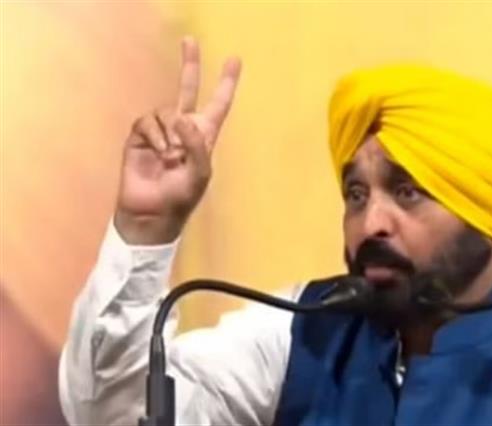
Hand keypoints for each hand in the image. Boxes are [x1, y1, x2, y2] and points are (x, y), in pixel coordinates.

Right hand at [115, 37, 240, 243]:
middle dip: (190, 66)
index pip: (218, 104)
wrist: (151, 213)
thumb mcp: (199, 174)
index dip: (226, 83)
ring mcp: (162, 131)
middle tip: (189, 41)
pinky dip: (155, 136)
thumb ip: (197, 145)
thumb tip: (182, 117)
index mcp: (205, 136)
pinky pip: (148, 122)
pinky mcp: (140, 136)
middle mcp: (184, 129)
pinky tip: (158, 153)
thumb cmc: (181, 197)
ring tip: (170, 158)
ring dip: (169, 133)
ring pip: (166, 111)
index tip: (234, 60)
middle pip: (187, 89)